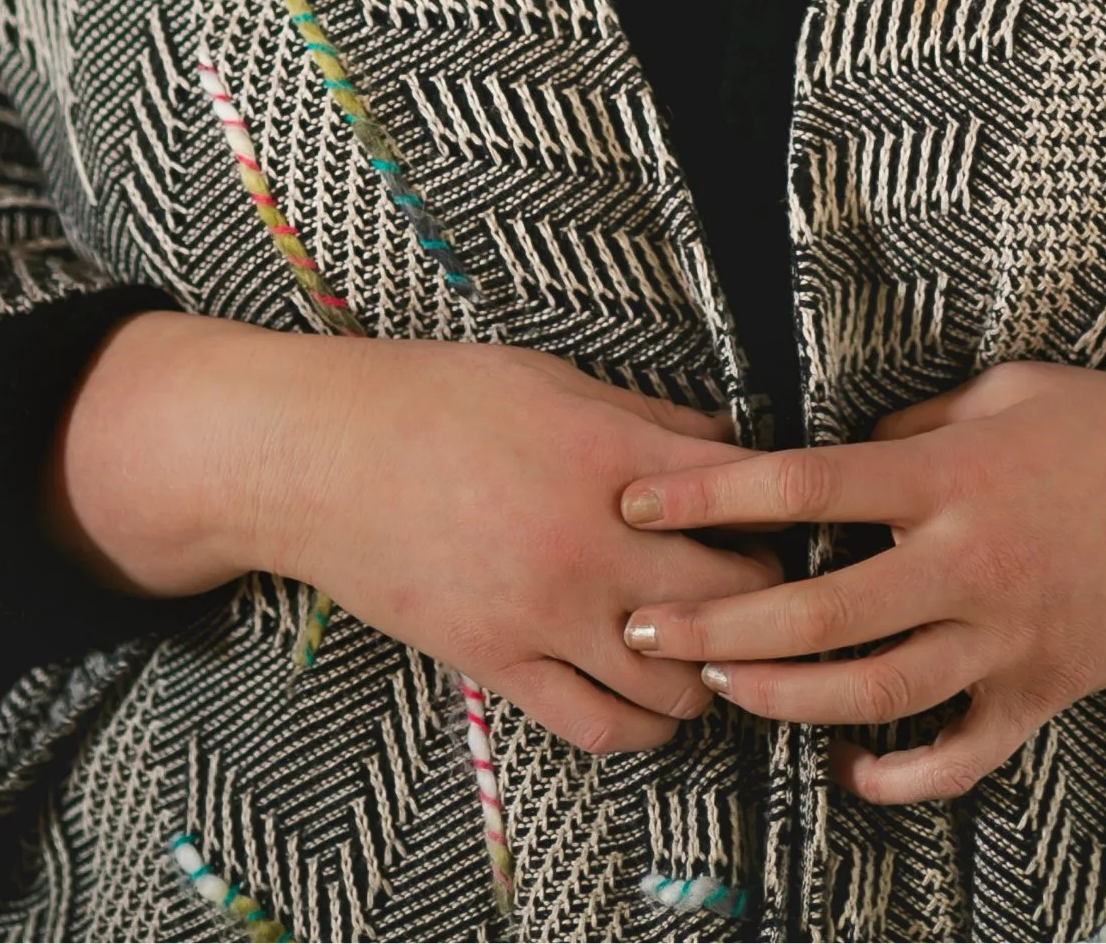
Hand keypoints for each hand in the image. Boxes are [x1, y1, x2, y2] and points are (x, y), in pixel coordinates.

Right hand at [51, 314, 780, 755]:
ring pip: (675, 683)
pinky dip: (642, 724)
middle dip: (761, 598)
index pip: (745, 502)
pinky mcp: (499, 665)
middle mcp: (589, 545)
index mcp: (610, 456)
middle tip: (761, 586)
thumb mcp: (554, 378)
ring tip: (714, 648)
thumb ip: (649, 417)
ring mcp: (544, 615)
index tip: (786, 514)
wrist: (319, 456)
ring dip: (710, 672)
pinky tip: (651, 697)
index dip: (780, 512)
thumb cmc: (433, 398)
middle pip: (730, 601)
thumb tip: (730, 443)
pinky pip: (598, 726)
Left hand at [617, 355, 1105, 803]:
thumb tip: (838, 456)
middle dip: (717, 623)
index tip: (638, 500)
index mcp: (952, 474)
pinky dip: (902, 775)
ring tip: (723, 687)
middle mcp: (970, 562)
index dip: (711, 492)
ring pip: (875, 694)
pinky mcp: (1048, 691)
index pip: (805, 483)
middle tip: (642, 628)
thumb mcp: (1006, 393)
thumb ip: (916, 431)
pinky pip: (962, 753)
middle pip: (819, 610)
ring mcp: (1009, 637)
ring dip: (786, 697)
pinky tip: (849, 772)